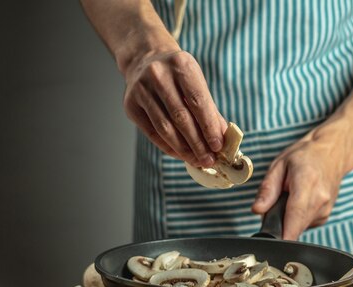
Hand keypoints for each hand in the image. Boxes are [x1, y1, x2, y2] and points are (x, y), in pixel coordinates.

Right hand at [122, 48, 225, 167]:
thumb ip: (210, 109)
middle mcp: (159, 75)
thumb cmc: (178, 76)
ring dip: (183, 149)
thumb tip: (222, 137)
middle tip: (209, 160)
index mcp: (181, 65)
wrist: (146, 60)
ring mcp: (141, 89)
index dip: (209, 127)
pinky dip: (168, 147)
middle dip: (197, 143)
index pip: (198, 102)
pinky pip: (152, 133)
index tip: (218, 146)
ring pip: (165, 128)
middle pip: (181, 117)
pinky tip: (180, 154)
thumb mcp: (196, 83)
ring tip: (196, 160)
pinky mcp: (130, 104)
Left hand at [252, 123, 352, 239]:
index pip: (295, 218)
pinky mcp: (325, 217)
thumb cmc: (306, 156)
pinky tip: (299, 202)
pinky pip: (304, 225)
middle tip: (276, 204)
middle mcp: (320, 200)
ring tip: (290, 198)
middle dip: (279, 223)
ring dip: (288, 219)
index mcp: (308, 183)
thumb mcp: (279, 165)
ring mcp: (325, 210)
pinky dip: (297, 217)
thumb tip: (257, 210)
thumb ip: (268, 189)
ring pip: (298, 228)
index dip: (281, 235)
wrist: (332, 154)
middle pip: (294, 228)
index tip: (270, 240)